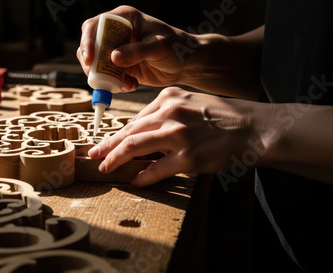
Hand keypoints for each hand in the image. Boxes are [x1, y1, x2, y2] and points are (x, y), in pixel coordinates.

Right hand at [77, 5, 199, 91]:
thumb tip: (113, 57)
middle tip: (99, 78)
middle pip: (90, 46)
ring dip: (104, 77)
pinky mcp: (121, 67)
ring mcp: (117, 51)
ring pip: (96, 64)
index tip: (89, 59)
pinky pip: (108, 77)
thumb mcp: (159, 47)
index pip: (95, 26)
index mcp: (124, 19)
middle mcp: (117, 33)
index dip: (88, 41)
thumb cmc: (177, 47)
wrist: (187, 65)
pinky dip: (115, 85)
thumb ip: (137, 51)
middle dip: (92, 65)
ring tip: (124, 84)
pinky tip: (131, 86)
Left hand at [88, 87, 269, 186]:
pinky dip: (143, 176)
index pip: (136, 118)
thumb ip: (167, 114)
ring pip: (135, 146)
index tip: (106, 141)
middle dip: (107, 145)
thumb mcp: (192, 103)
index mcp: (169, 97)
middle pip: (129, 131)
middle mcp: (170, 113)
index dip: (117, 132)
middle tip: (93, 154)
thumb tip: (144, 134)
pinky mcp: (188, 157)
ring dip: (115, 159)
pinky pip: (157, 169)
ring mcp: (178, 135)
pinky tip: (135, 181)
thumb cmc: (224, 117)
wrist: (255, 127)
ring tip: (104, 167)